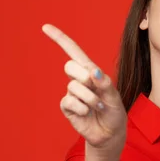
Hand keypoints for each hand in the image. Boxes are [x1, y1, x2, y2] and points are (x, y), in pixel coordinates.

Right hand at [42, 24, 126, 156]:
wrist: (111, 134)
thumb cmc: (114, 112)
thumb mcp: (114, 95)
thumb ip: (104, 83)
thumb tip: (93, 72)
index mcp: (90, 72)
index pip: (73, 52)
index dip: (60, 39)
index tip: (45, 27)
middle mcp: (79, 80)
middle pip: (70, 66)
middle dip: (84, 77)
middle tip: (96, 89)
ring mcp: (71, 94)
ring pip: (73, 86)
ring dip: (90, 98)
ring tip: (98, 107)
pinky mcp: (67, 107)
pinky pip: (69, 101)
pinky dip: (82, 107)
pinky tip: (87, 113)